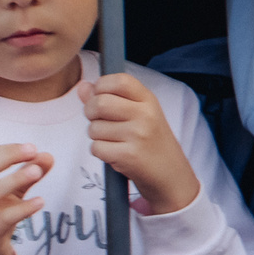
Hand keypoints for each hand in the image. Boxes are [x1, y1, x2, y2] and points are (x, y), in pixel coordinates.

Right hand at [0, 143, 51, 254]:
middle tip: (33, 151)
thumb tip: (47, 156)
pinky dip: (22, 209)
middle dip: (7, 157)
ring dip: (14, 179)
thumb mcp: (12, 192)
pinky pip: (2, 220)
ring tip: (37, 172)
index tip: (31, 148)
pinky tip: (39, 201)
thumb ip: (29, 173)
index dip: (8, 149)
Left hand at [82, 71, 198, 215]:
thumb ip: (109, 98)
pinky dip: (100, 152)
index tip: (100, 95)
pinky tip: (115, 153)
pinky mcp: (128, 156)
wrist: (170, 174)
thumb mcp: (139, 114)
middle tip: (99, 120)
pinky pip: (96, 148)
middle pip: (100, 102)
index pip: (119, 80)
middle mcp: (145, 114)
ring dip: (97, 136)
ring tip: (114, 140)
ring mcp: (138, 135)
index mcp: (149, 99)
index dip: (101, 85)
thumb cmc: (151, 142)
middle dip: (90, 112)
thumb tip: (83, 87)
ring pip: (94, 128)